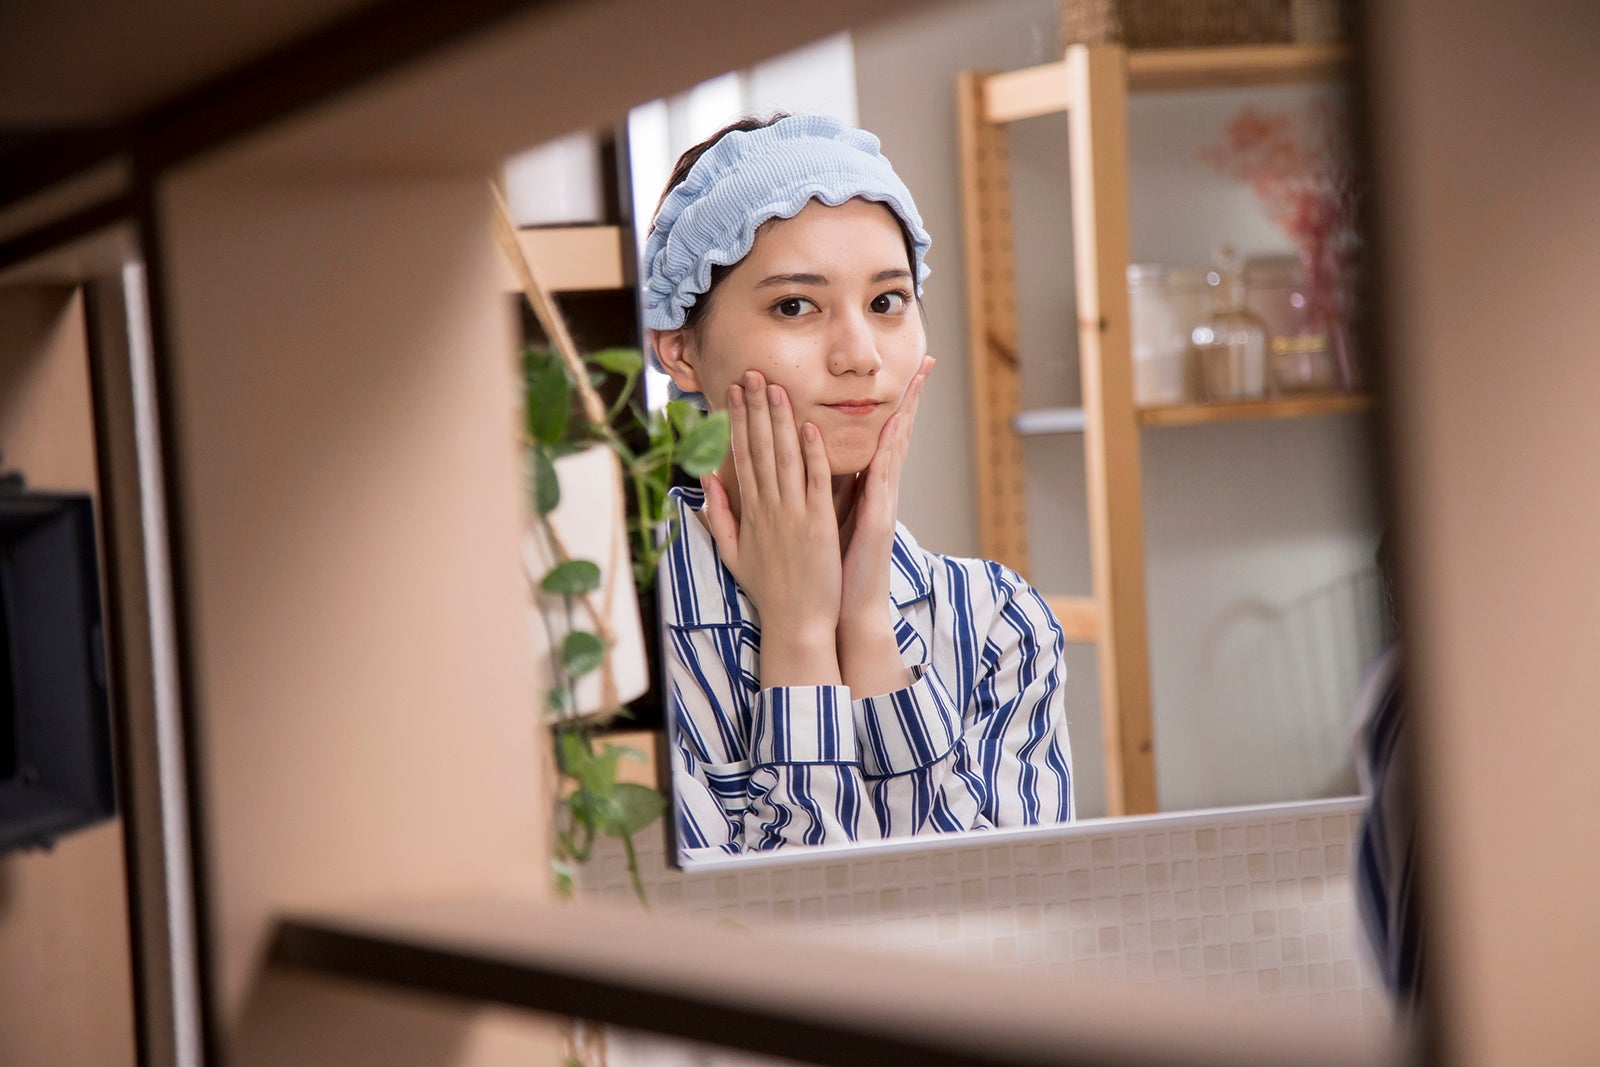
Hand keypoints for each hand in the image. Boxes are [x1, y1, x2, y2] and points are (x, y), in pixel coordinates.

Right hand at [702, 371, 842, 685]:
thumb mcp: (732, 553)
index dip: (737, 422)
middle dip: (756, 408)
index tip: (734, 393)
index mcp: (750, 513)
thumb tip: (706, 482)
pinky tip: (808, 427)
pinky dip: (812, 454)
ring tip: (776, 388)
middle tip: (753, 373)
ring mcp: (794, 514)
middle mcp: (769, 508)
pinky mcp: (820, 524)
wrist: (797, 623)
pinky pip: (815, 482)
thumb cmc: (768, 591)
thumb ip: (719, 516)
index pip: (741, 457)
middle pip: (761, 448)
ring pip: (785, 458)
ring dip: (780, 420)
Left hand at [838, 356, 933, 636]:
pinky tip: (891, 427)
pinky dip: (886, 451)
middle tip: (924, 362)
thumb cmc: (833, 572)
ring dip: (906, 411)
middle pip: (897, 433)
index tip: (896, 372)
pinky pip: (881, 478)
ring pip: (896, 447)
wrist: (845, 612)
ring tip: (918, 379)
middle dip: (910, 397)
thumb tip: (812, 463)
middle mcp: (879, 491)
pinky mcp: (879, 520)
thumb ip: (823, 492)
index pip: (879, 437)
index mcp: (864, 490)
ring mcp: (884, 504)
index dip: (889, 405)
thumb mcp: (825, 521)